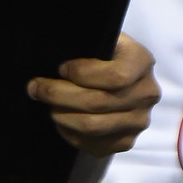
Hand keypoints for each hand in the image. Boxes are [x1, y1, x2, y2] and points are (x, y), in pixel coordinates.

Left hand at [27, 32, 159, 158]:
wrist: (115, 77)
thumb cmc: (100, 54)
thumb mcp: (98, 37)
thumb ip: (86, 41)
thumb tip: (55, 50)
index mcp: (142, 61)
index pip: (116, 76)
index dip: (82, 73)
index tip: (60, 68)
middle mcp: (147, 93)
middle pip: (98, 102)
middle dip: (58, 94)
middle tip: (35, 87)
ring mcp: (139, 120)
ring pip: (93, 126)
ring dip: (62, 114)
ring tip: (48, 104)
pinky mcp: (126, 141)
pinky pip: (93, 144)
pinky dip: (70, 132)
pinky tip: (61, 119)